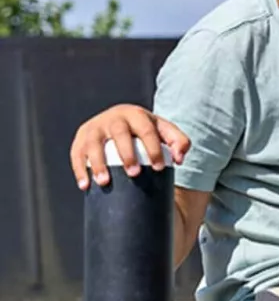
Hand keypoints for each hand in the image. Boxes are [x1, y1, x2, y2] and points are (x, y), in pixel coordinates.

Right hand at [70, 106, 189, 190]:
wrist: (120, 120)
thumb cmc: (146, 130)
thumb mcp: (163, 131)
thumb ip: (179, 142)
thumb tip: (179, 159)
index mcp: (137, 115)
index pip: (147, 131)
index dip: (154, 149)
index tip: (159, 168)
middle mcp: (114, 118)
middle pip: (120, 134)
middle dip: (127, 154)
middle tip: (134, 174)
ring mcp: (95, 127)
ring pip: (94, 143)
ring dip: (98, 163)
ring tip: (105, 182)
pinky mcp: (80, 139)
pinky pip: (77, 154)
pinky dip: (80, 170)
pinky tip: (85, 185)